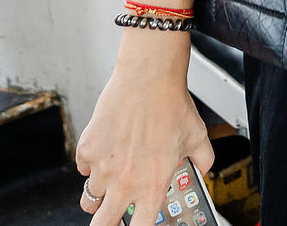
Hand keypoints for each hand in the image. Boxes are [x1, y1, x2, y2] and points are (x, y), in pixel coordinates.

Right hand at [74, 37, 213, 225]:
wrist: (148, 77)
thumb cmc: (171, 104)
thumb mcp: (197, 137)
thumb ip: (203, 160)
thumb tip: (203, 169)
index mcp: (153, 185)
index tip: (138, 223)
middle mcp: (125, 182)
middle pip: (102, 225)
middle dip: (106, 224)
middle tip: (112, 215)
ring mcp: (102, 167)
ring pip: (90, 196)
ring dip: (100, 191)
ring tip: (111, 176)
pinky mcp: (87, 148)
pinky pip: (83, 167)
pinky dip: (91, 163)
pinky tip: (106, 149)